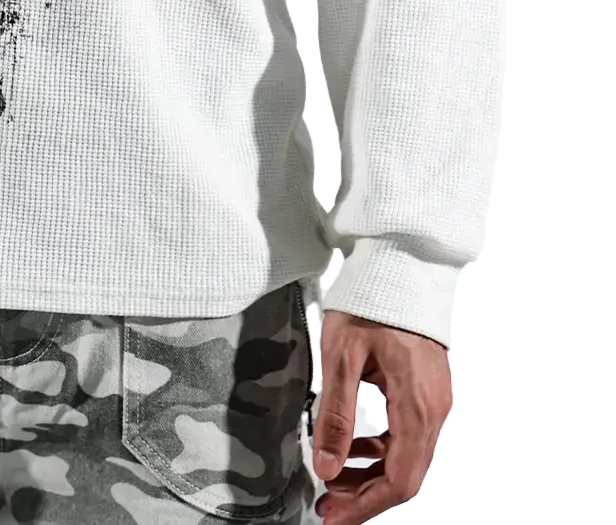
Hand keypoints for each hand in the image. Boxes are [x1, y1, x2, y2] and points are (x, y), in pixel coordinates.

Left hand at [311, 310, 453, 524]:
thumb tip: (326, 469)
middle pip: (405, 475)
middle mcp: (435, 410)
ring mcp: (434, 400)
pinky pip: (407, 433)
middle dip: (365, 495)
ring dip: (371, 472)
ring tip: (332, 476)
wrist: (398, 261)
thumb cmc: (370, 302)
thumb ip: (336, 416)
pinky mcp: (426, 389)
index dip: (365, 506)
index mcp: (418, 407)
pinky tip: (354, 444)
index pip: (399, 481)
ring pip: (406, 456)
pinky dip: (381, 447)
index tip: (332, 517)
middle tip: (326, 503)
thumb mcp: (342, 357)